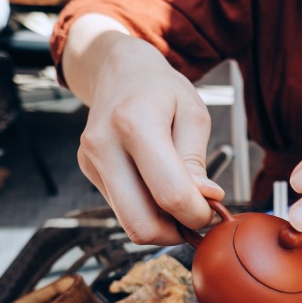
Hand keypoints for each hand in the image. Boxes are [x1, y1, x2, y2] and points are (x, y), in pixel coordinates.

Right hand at [73, 27, 224, 244]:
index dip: (198, 213)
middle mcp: (104, 144)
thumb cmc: (162, 90)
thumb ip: (197, 161)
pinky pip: (123, 209)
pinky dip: (147, 210)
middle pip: (141, 224)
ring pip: (130, 223)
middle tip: (196, 216)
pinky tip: (159, 189)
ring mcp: (91, 161)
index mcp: (135, 122)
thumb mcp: (193, 114)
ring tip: (180, 201)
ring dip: (162, 225)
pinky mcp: (88, 171)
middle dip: (176, 232)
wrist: (119, 70)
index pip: (170, 194)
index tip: (212, 208)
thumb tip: (205, 199)